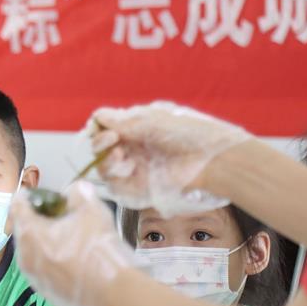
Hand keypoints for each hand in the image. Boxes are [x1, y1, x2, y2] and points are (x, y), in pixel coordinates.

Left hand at [11, 180, 134, 305]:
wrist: (112, 293)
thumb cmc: (98, 249)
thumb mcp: (92, 210)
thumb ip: (78, 194)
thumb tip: (74, 190)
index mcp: (29, 233)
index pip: (17, 206)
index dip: (28, 196)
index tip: (41, 194)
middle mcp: (24, 256)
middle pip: (23, 228)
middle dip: (37, 218)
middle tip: (58, 213)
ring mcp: (32, 275)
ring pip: (31, 248)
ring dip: (43, 238)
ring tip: (66, 233)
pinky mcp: (43, 289)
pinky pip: (40, 265)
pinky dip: (49, 256)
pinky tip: (70, 254)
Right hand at [86, 101, 249, 216]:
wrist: (209, 160)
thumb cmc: (186, 134)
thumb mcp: (151, 120)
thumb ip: (122, 120)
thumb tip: (97, 116)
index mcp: (138, 129)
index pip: (107, 129)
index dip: (99, 128)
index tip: (98, 126)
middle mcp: (135, 149)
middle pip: (101, 150)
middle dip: (100, 143)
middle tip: (112, 138)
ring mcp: (136, 170)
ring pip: (105, 169)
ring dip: (106, 161)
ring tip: (120, 155)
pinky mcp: (140, 189)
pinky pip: (116, 188)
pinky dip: (114, 177)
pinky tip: (127, 166)